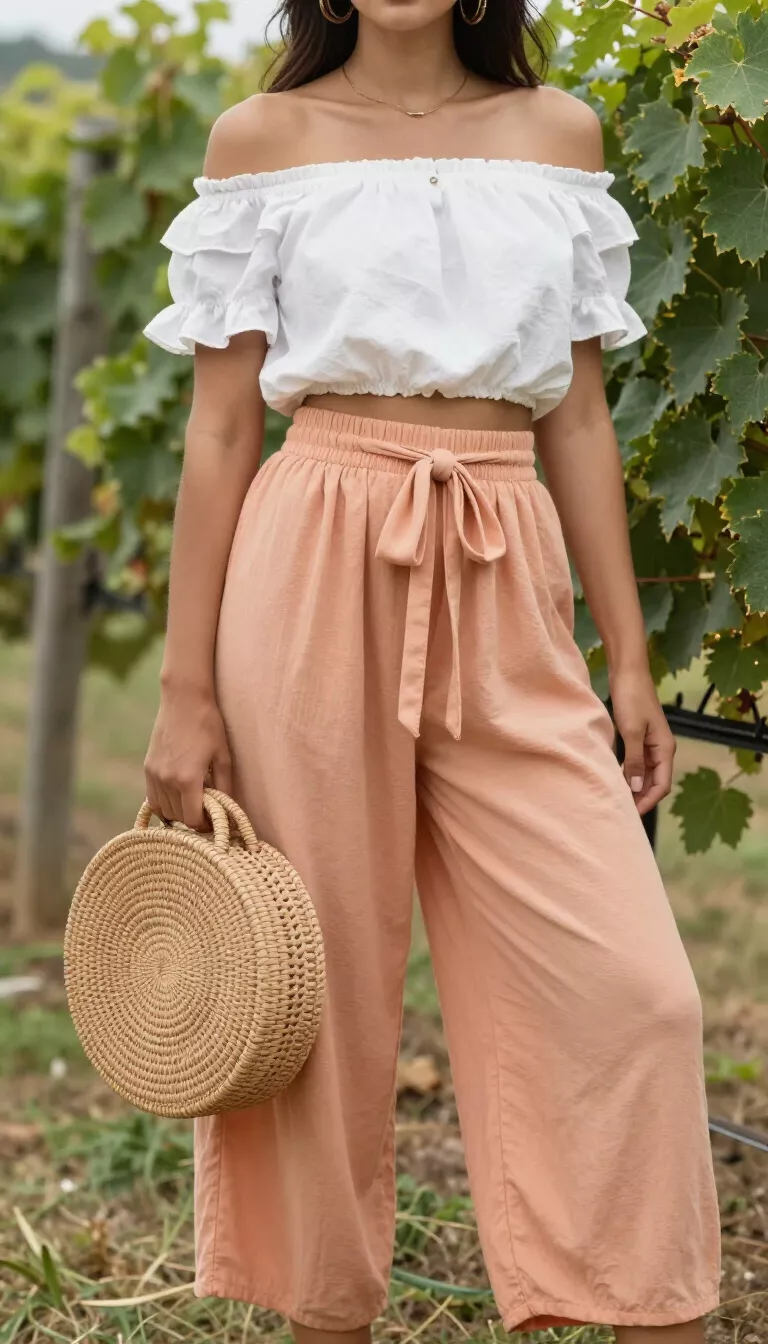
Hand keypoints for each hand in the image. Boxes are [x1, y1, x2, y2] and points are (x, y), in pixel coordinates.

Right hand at [144, 685, 231, 830]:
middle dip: (194, 820)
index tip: (215, 821)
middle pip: (179, 818)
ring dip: (179, 813)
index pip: (193, 821)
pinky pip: (153, 799)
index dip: (206, 826)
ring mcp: (154, 775)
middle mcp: (167, 781)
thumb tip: (228, 812)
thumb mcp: (223, 757)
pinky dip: (164, 804)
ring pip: (164, 811)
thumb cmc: (208, 725)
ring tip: (194, 802)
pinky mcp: (147, 768)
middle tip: (208, 811)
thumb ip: (225, 788)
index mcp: (188, 780)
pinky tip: (178, 797)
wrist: (183, 699)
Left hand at [609, 669, 674, 816]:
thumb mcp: (632, 731)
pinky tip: (616, 780)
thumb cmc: (631, 698)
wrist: (628, 672)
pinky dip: (629, 774)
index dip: (648, 802)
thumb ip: (634, 760)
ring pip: (645, 774)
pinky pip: (637, 763)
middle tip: (622, 813)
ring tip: (618, 801)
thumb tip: (635, 788)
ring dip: (634, 788)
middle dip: (641, 798)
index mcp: (665, 749)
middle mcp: (661, 749)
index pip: (661, 785)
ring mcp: (650, 743)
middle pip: (654, 782)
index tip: (632, 815)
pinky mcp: (639, 737)